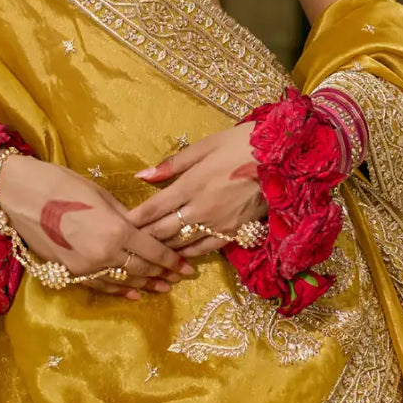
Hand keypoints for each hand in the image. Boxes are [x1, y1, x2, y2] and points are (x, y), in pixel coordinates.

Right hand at [0, 156, 195, 300]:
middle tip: (180, 277)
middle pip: (142, 268)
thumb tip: (142, 227)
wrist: (17, 195)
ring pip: (123, 281)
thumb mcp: (100, 195)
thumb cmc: (60, 183)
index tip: (187, 266)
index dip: (172, 260)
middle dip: (163, 274)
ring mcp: (86, 267)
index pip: (153, 250)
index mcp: (116, 230)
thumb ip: (124, 216)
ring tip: (162, 288)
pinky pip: (100, 285)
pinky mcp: (69, 272)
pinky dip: (119, 290)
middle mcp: (104, 254)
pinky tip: (132, 292)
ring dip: (145, 284)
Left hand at [130, 123, 266, 256]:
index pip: (153, 208)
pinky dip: (189, 255)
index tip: (118, 226)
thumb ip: (172, 164)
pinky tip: (178, 258)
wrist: (283, 157)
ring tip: (146, 255)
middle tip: (125, 245)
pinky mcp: (235, 232)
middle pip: (163, 230)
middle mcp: (201, 208)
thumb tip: (141, 175)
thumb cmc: (242, 143)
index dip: (134, 219)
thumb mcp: (205, 145)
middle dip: (143, 238)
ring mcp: (219, 223)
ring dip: (162, 250)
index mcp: (191, 184)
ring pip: (182, 244)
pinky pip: (206, 249)